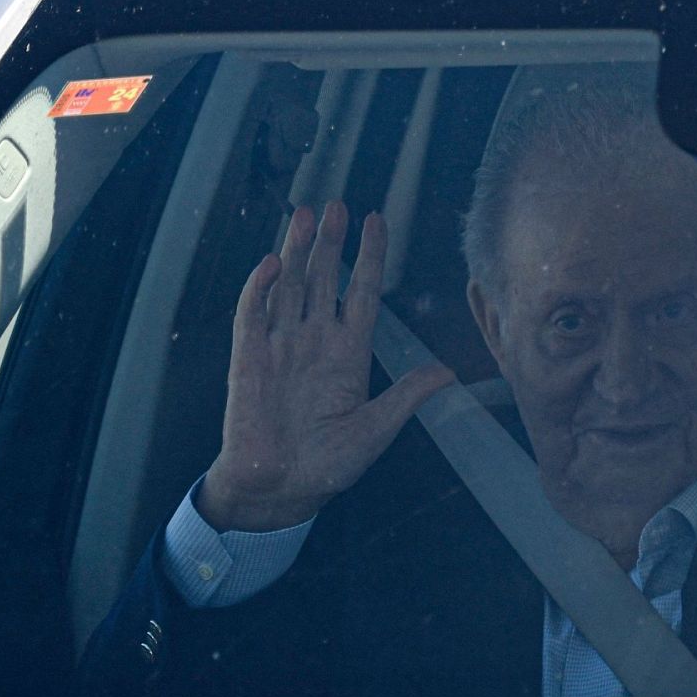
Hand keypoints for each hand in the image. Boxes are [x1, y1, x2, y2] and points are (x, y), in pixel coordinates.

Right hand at [197, 201, 454, 532]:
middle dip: (331, 242)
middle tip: (338, 205)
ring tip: (306, 214)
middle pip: (324, 279)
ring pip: (290, 286)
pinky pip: (253, 314)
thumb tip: (447, 372)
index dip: (369, 256)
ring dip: (297, 251)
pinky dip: (261, 288)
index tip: (377, 220)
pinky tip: (273, 264)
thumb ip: (406, 397)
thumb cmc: (328, 465)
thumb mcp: (376, 430)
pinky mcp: (249, 358)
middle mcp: (315, 341)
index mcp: (348, 353)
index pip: (361, 292)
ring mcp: (281, 346)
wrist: (281, 490)